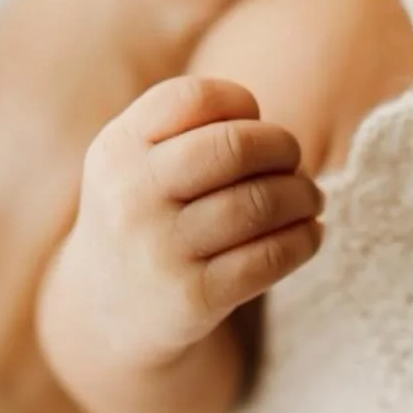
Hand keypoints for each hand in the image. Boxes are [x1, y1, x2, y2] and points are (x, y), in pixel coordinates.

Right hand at [59, 75, 324, 368]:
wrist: (102, 313)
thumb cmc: (146, 212)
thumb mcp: (137, 160)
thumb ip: (193, 127)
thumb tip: (278, 139)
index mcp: (118, 148)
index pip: (196, 98)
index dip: (240, 104)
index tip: (251, 125)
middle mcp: (131, 197)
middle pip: (236, 147)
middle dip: (283, 148)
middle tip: (293, 161)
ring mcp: (159, 251)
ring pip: (260, 202)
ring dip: (303, 195)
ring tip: (309, 198)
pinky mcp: (191, 299)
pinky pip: (270, 257)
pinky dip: (304, 239)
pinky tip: (309, 233)